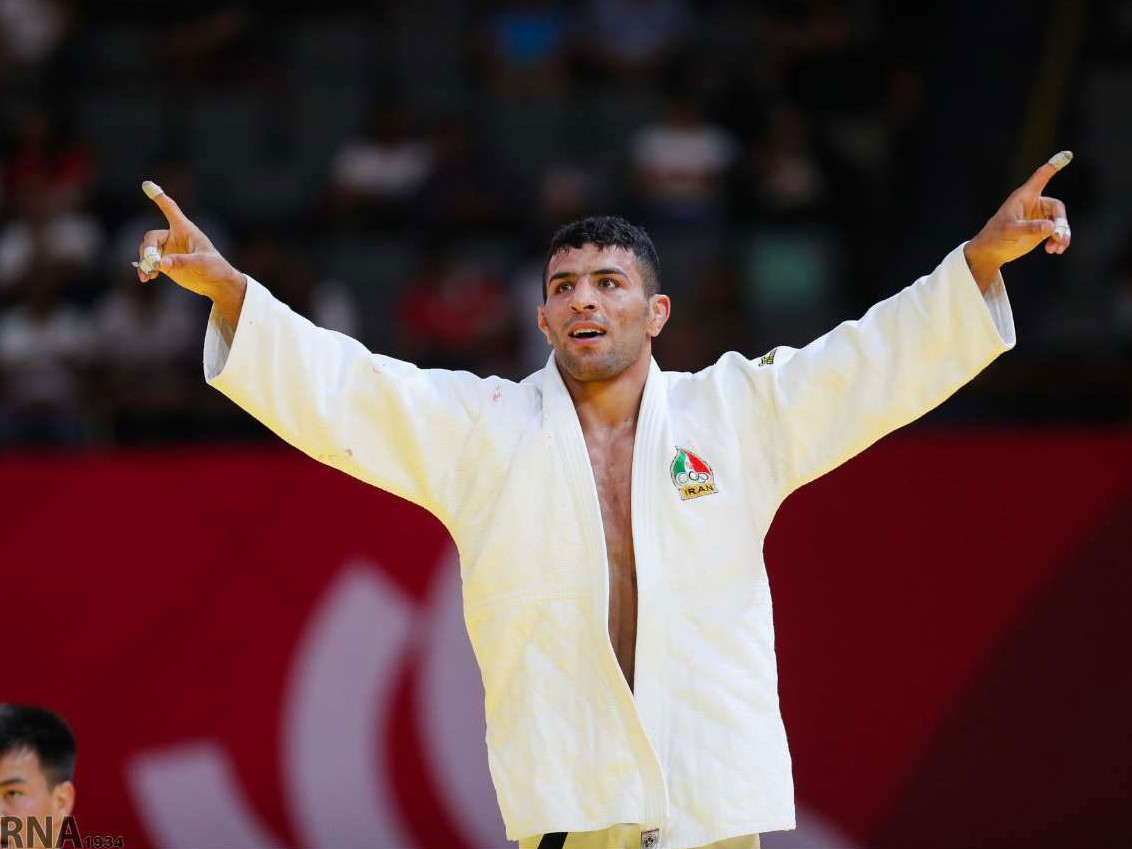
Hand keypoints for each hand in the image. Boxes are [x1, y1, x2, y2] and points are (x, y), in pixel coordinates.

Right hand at [136, 180, 245, 324]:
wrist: (217, 283)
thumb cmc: (216, 267)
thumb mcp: (202, 262)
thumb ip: (182, 262)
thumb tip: (161, 264)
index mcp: (185, 229)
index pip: (170, 209)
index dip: (159, 197)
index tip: (147, 184)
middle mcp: (174, 237)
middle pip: (151, 237)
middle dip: (148, 250)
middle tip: (153, 264)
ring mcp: (169, 250)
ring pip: (147, 251)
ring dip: (144, 262)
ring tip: (147, 275)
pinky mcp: (166, 263)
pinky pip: (149, 263)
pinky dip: (145, 269)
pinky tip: (146, 278)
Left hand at [964, 150, 1072, 289]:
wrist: (991, 252)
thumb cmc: (995, 237)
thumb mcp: (1010, 231)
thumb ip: (1030, 228)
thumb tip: (1050, 227)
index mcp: (1024, 196)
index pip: (1041, 177)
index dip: (1054, 165)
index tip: (1068, 154)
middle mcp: (1034, 204)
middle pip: (1057, 209)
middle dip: (1060, 223)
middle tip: (1057, 236)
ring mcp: (1039, 217)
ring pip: (1060, 222)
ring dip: (1062, 234)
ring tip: (1057, 248)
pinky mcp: (1042, 230)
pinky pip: (1058, 232)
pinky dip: (1059, 241)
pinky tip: (1054, 250)